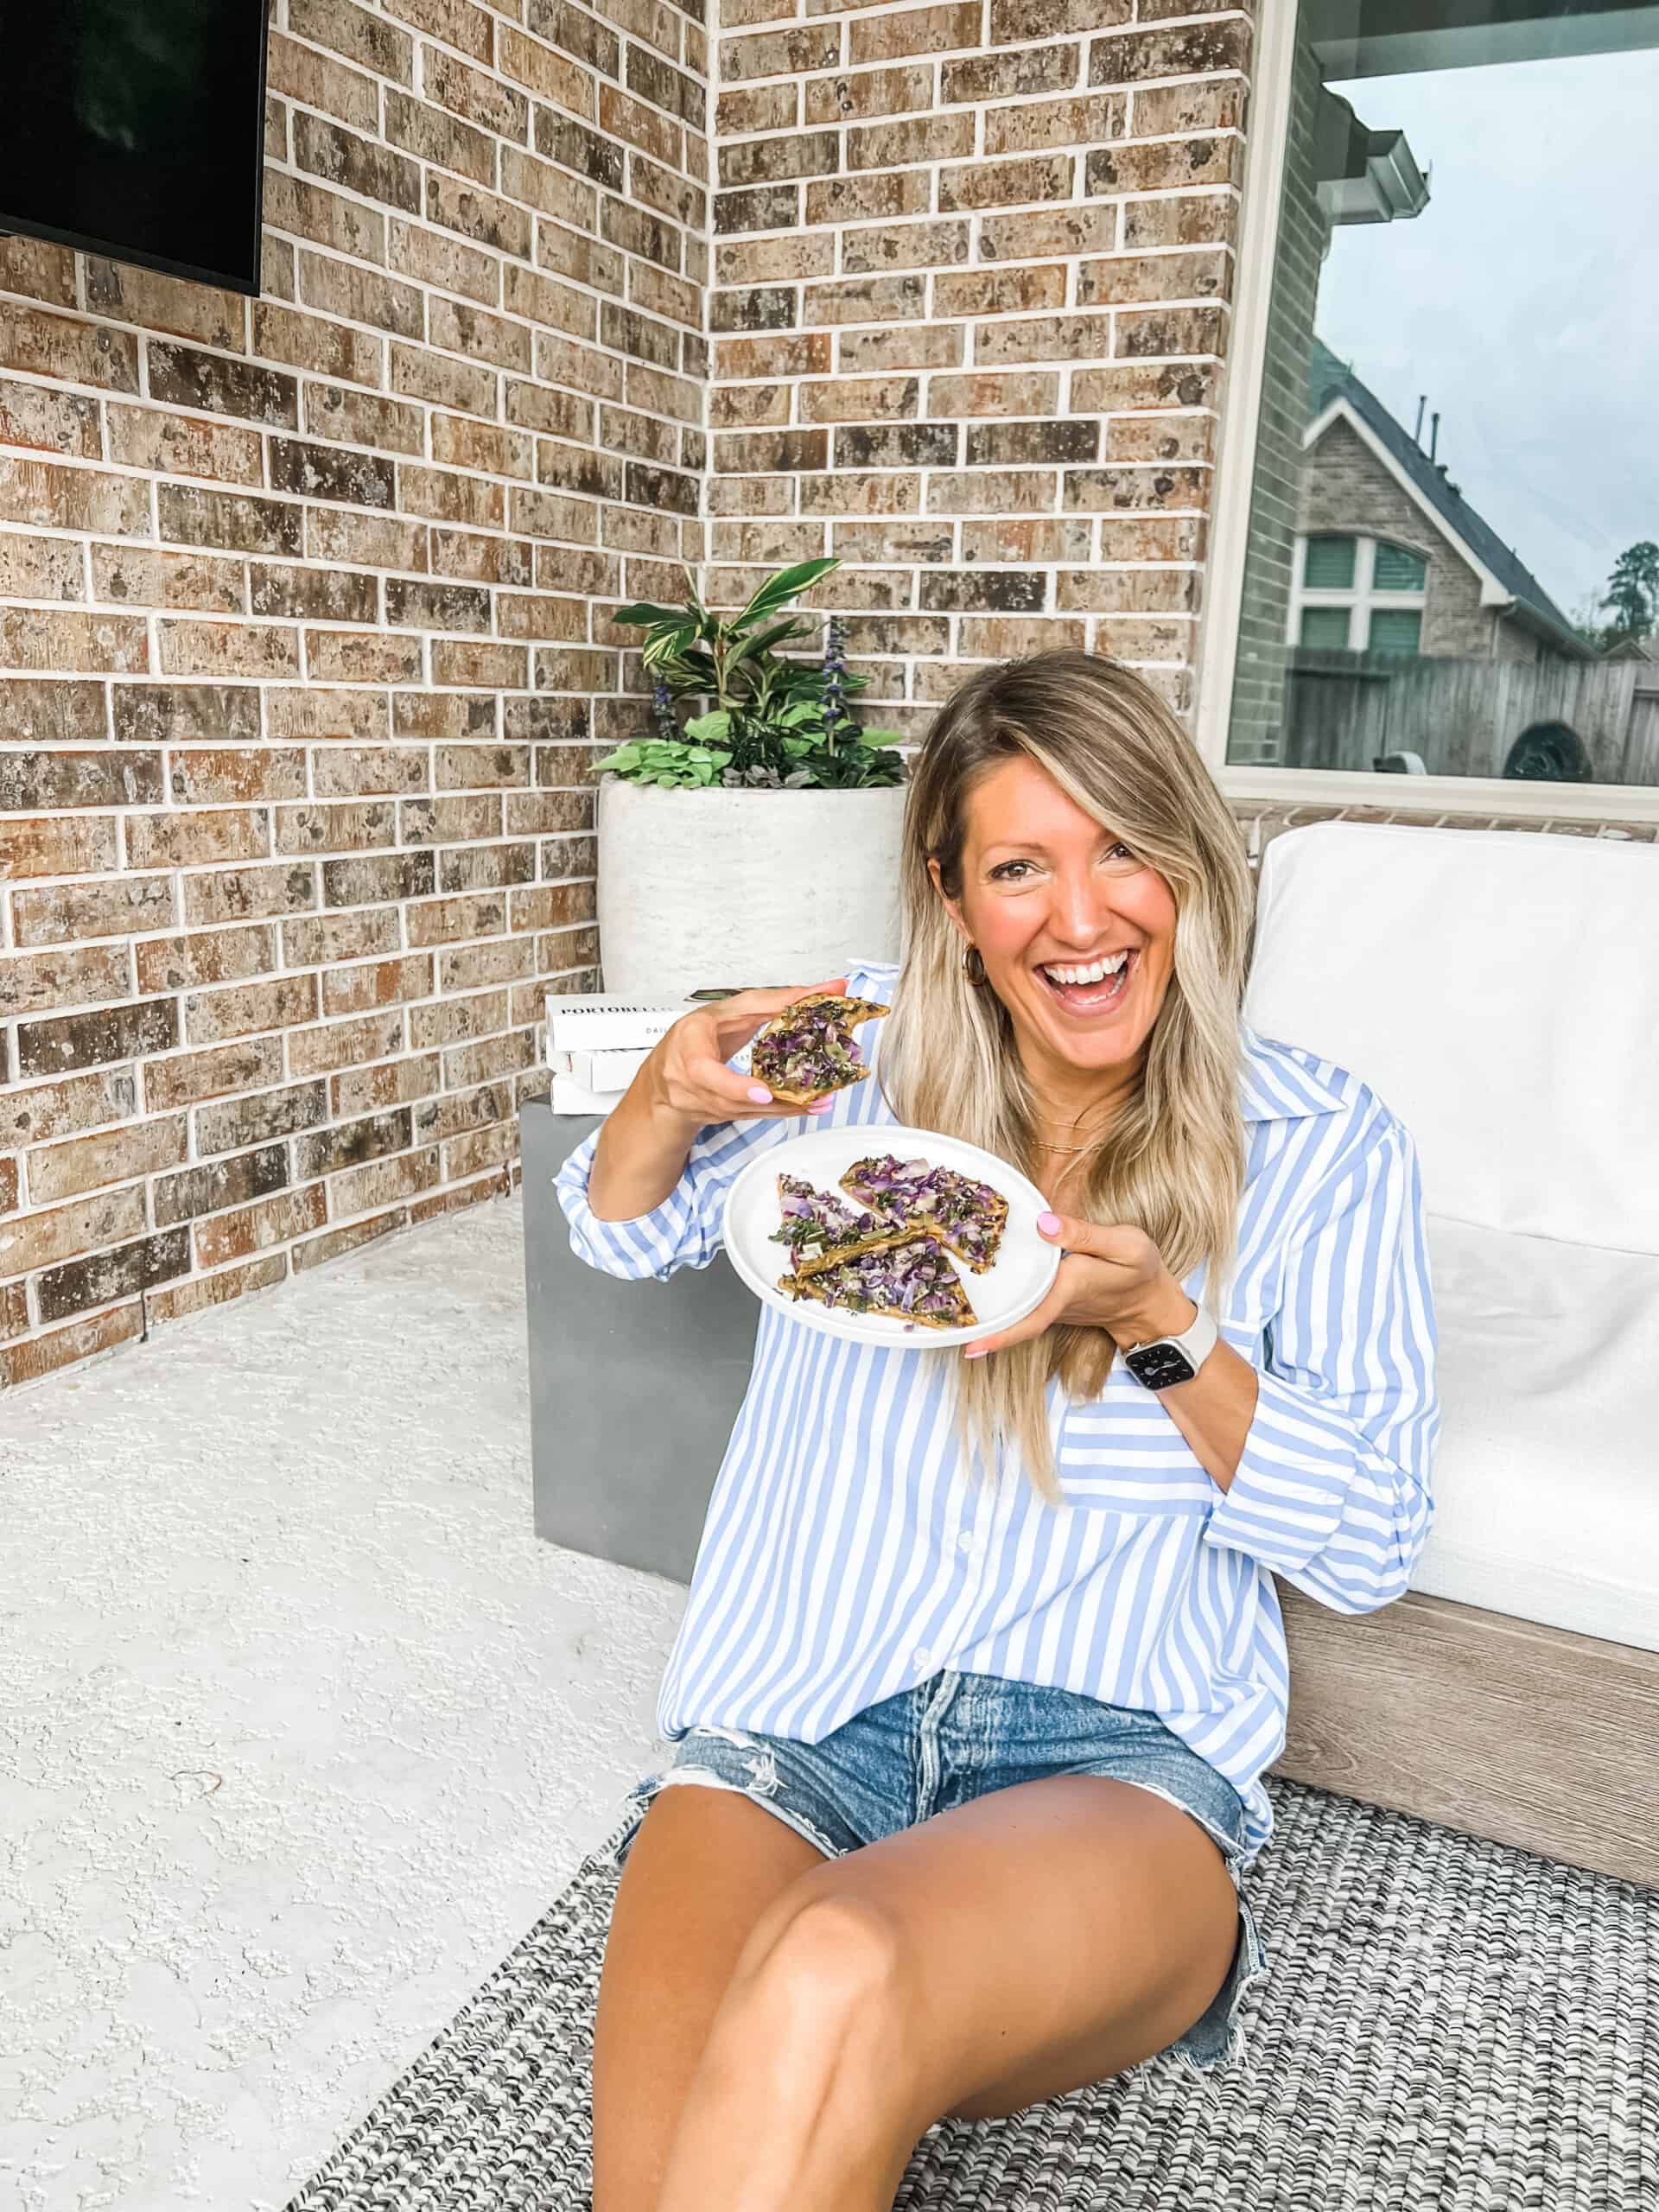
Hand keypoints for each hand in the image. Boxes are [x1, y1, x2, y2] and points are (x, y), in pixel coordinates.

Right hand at [643, 977, 849, 1128]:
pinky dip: (779, 1111)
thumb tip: (826, 988)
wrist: (663, 1076)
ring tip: (817, 1102)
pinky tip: (805, 1107)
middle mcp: (688, 1078)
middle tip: (793, 1101)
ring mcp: (700, 1101)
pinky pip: (748, 1116)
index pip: (703, 1067)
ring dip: (781, 1108)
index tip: (763, 1093)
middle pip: (722, 1098)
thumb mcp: (727, 1011)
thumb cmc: (695, 1037)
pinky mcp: (715, 1114)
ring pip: (741, 1111)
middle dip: (757, 1102)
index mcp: (688, 1043)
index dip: (733, 1085)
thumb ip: (772, 1002)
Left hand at [963, 1211, 1191, 1358]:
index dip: (1001, 1334)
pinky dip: (1001, 1301)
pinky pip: (1023, 1306)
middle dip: (977, 1326)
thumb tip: (1043, 1223)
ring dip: (984, 1314)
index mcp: (1068, 1289)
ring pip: (1015, 1313)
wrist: (1152, 1305)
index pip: (1030, 1318)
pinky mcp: (1053, 1304)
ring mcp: (1052, 1308)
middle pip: (1011, 1319)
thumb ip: (1085, 1233)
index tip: (971, 1346)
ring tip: (943, 1309)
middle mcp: (1054, 1304)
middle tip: (936, 1324)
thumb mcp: (1126, 1243)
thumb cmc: (1141, 1270)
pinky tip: (976, 1286)